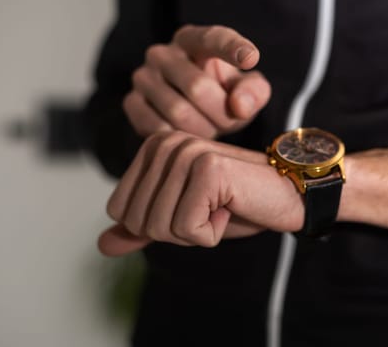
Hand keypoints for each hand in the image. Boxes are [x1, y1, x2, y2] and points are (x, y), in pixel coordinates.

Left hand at [99, 131, 303, 255]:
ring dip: (195, 232)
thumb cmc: (235, 205)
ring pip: (161, 227)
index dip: (158, 224)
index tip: (192, 207)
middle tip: (209, 209)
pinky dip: (210, 233)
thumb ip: (142, 228)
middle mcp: (165, 143)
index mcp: (153, 148)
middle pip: (139, 220)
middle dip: (176, 230)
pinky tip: (230, 208)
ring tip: (221, 206)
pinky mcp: (207, 169)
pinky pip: (188, 228)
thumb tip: (102, 245)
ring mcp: (186, 153)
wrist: (285, 196)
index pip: (120, 210)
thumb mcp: (182, 218)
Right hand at [124, 25, 271, 137]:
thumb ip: (254, 93)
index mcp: (194, 40)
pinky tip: (189, 136)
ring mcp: (142, 77)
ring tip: (209, 129)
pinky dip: (180, 140)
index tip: (250, 58)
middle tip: (229, 123)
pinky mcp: (131, 104)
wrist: (190, 114)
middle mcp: (163, 53)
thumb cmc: (223, 96)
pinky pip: (159, 129)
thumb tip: (239, 106)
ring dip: (203, 131)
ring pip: (178, 113)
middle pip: (198, 87)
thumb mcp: (247, 92)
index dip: (231, 48)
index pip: (213, 39)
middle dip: (221, 114)